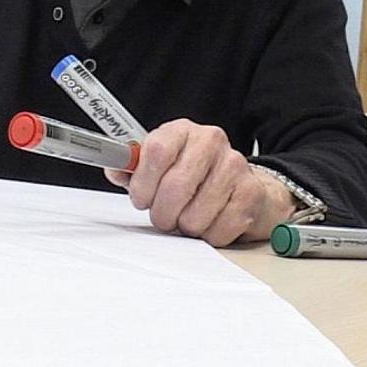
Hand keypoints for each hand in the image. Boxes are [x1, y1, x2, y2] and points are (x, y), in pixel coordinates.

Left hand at [103, 118, 296, 246]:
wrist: (242, 184)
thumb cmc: (194, 176)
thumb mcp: (158, 165)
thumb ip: (131, 169)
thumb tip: (114, 169)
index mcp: (181, 131)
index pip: (156, 152)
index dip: (143, 183)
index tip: (140, 198)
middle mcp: (210, 141)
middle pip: (175, 186)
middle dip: (162, 212)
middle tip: (162, 217)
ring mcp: (235, 165)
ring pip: (196, 214)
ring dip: (185, 226)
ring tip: (186, 219)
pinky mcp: (251, 193)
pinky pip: (219, 229)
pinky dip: (208, 235)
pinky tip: (209, 223)